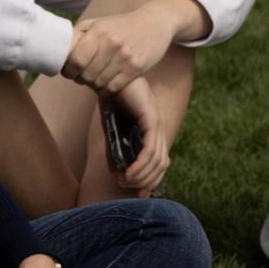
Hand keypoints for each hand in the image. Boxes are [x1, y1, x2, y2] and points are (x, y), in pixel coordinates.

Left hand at [64, 4, 176, 95]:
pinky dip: (106, 89)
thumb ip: (79, 33)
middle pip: (87, 74)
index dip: (69, 70)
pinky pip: (114, 87)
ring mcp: (125, 57)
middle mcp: (112, 44)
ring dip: (94, 85)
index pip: (76, 59)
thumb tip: (61, 49)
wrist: (154, 23)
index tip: (69, 72)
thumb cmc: (121, 25)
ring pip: (100, 83)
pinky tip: (106, 83)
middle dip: (80, 79)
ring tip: (94, 80)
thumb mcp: (99, 22)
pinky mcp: (136, 68)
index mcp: (99, 31)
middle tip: (81, 78)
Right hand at [110, 78, 169, 193]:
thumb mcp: (111, 129)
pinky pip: (150, 150)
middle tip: (125, 187)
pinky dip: (140, 165)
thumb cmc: (109, 98)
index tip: (135, 193)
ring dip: (141, 176)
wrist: (107, 74)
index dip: (150, 180)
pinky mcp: (151, 119)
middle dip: (145, 182)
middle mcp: (158, 129)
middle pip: (161, 166)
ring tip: (123, 181)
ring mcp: (157, 124)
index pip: (159, 163)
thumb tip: (117, 173)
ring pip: (157, 161)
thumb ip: (115, 151)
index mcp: (152, 131)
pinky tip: (128, 173)